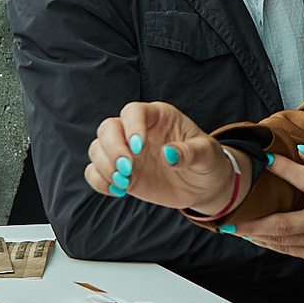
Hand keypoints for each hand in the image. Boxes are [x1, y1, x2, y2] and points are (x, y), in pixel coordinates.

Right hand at [83, 102, 233, 215]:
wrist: (202, 185)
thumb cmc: (207, 162)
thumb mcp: (206, 155)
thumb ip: (190, 152)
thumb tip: (169, 154)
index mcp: (158, 117)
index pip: (134, 111)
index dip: (131, 126)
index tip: (138, 147)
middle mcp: (137, 131)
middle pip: (108, 128)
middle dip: (112, 148)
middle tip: (128, 170)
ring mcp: (126, 152)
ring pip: (98, 148)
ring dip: (105, 166)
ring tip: (125, 183)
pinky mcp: (120, 172)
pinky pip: (96, 172)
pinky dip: (100, 181)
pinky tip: (119, 191)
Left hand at [235, 146, 303, 267]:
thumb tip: (303, 152)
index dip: (286, 169)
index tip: (267, 160)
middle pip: (282, 223)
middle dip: (252, 223)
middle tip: (230, 219)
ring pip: (280, 241)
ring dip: (255, 235)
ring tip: (235, 228)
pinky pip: (288, 250)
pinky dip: (270, 244)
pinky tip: (258, 238)